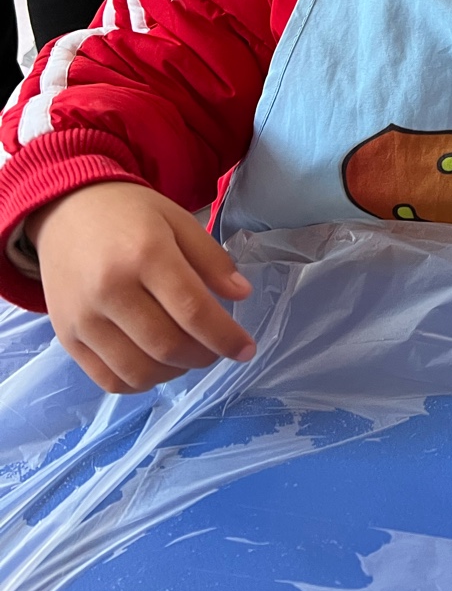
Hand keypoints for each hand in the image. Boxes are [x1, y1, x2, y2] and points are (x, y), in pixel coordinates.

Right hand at [28, 182, 255, 393]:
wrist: (67, 209)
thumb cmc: (130, 213)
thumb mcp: (179, 221)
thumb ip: (212, 259)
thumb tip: (242, 295)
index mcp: (146, 254)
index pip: (193, 310)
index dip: (225, 337)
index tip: (247, 349)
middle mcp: (111, 290)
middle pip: (167, 345)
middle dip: (204, 356)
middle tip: (217, 348)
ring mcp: (84, 318)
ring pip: (139, 371)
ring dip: (175, 372)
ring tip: (187, 355)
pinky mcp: (66, 337)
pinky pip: (109, 379)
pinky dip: (141, 382)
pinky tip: (156, 363)